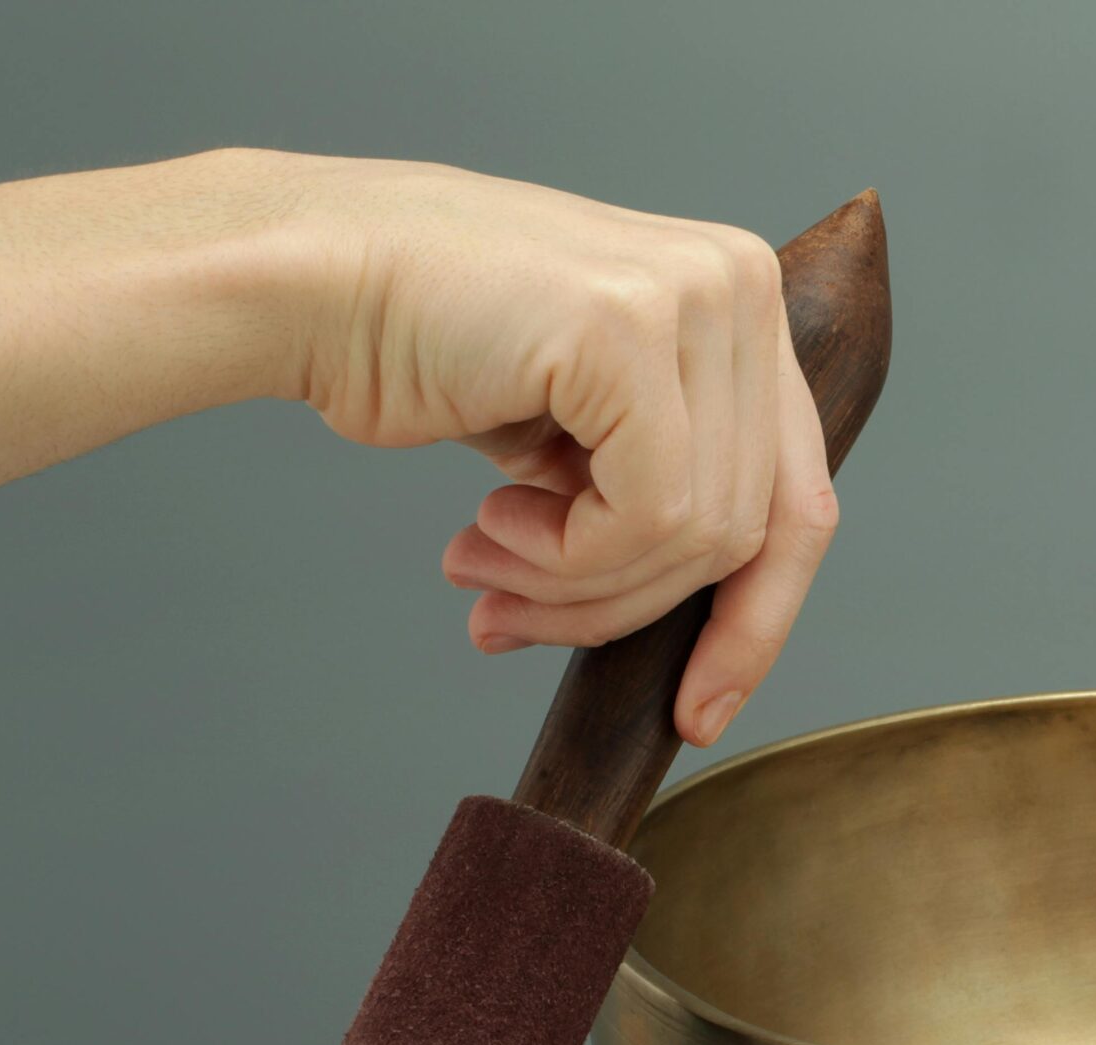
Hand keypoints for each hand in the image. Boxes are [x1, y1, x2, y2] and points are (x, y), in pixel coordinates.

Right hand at [281, 154, 837, 744]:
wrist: (299, 281)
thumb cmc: (421, 351)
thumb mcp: (582, 433)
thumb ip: (664, 490)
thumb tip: (725, 634)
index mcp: (744, 301)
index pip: (795, 497)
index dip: (754, 623)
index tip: (698, 713)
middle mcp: (741, 284)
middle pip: (752, 531)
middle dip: (630, 608)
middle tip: (513, 623)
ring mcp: (697, 296)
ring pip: (701, 537)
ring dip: (578, 588)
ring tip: (483, 568)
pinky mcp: (632, 329)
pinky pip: (651, 518)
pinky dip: (568, 558)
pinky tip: (487, 524)